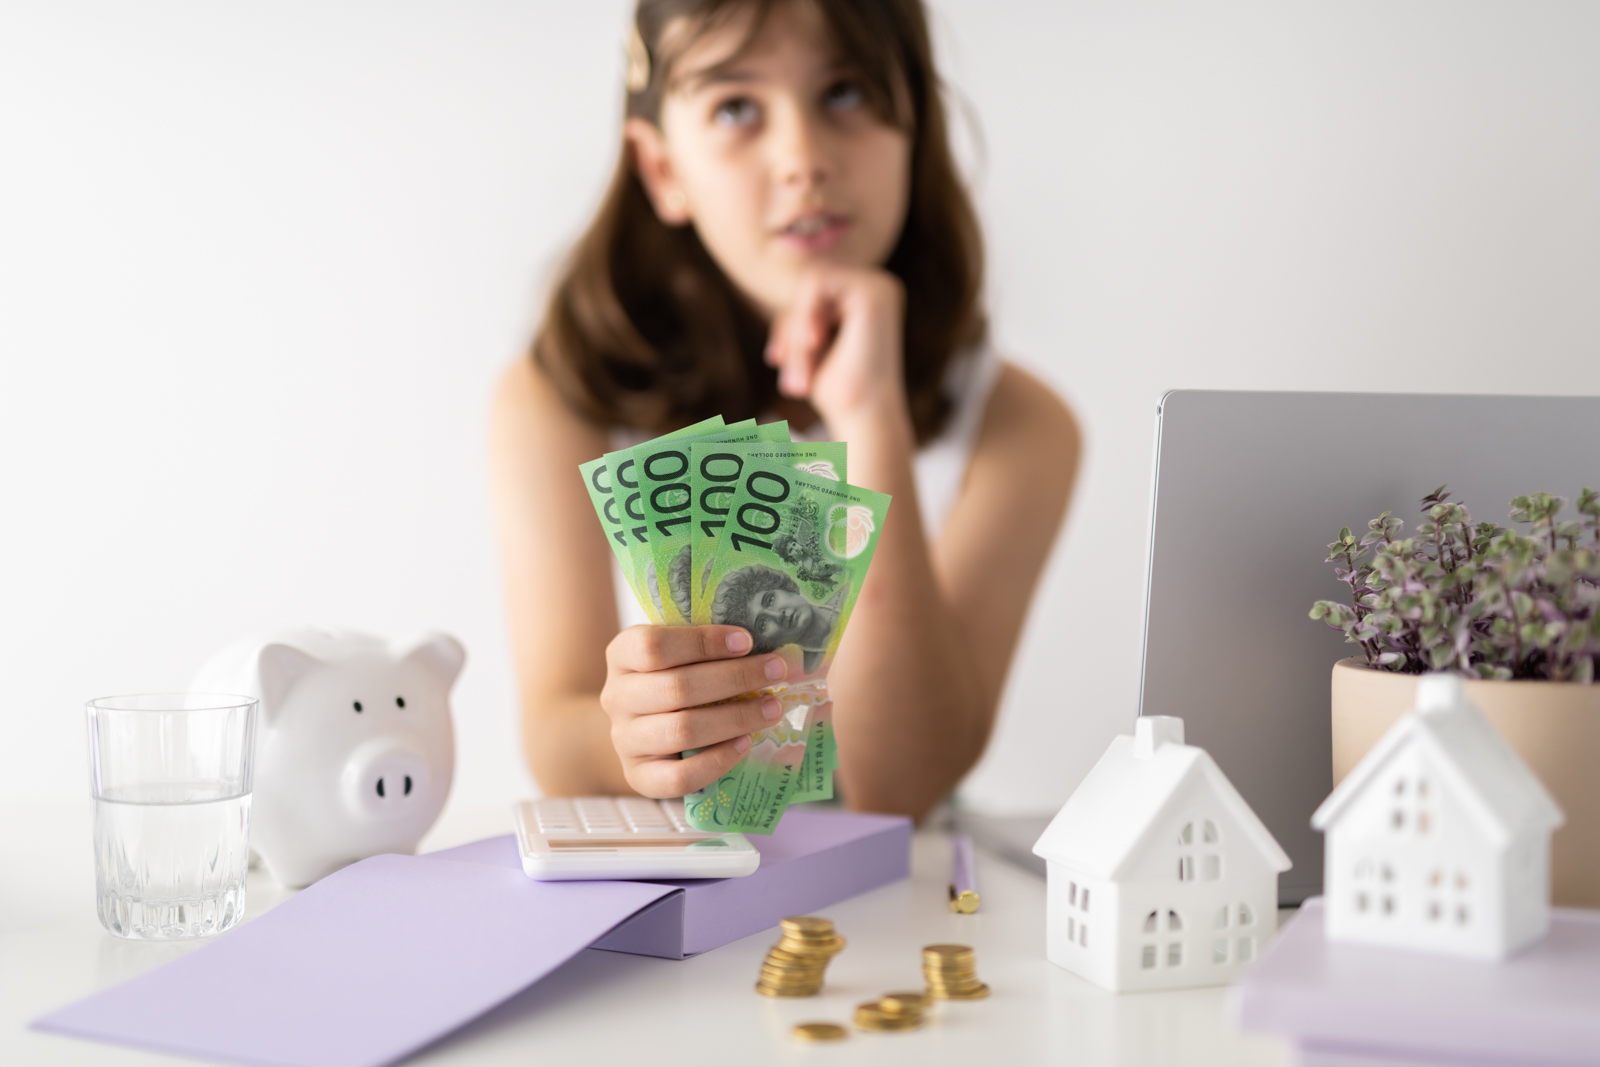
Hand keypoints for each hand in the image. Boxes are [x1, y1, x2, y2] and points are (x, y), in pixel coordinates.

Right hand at [601, 624, 787, 796]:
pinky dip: (718, 761)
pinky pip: (679, 776)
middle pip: (677, 687)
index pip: (654, 646)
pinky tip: (746, 743)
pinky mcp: (639, 776)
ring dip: (736, 718)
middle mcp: (617, 697)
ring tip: (772, 709)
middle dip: (736, 678)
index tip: (746, 642)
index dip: (703, 642)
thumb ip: (709, 647)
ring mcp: (625, 740)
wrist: (640, 728)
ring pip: (683, 730)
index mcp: (623, 655)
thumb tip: (768, 647)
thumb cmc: (672, 678)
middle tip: (776, 672)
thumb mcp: (679, 654)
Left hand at [764, 266, 909, 435]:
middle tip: (791, 377)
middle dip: (791, 326)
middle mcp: (880, 286)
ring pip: (811, 282)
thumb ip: (805, 313)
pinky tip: (814, 345)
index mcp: (869, 297)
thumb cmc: (840, 392)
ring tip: (801, 375)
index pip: (813, 290)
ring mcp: (880, 285)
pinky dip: (804, 318)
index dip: (789, 323)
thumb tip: (786, 282)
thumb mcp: (811, 344)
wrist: (864, 420)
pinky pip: (816, 282)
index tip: (776, 359)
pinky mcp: (873, 292)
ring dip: (796, 329)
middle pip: (810, 284)